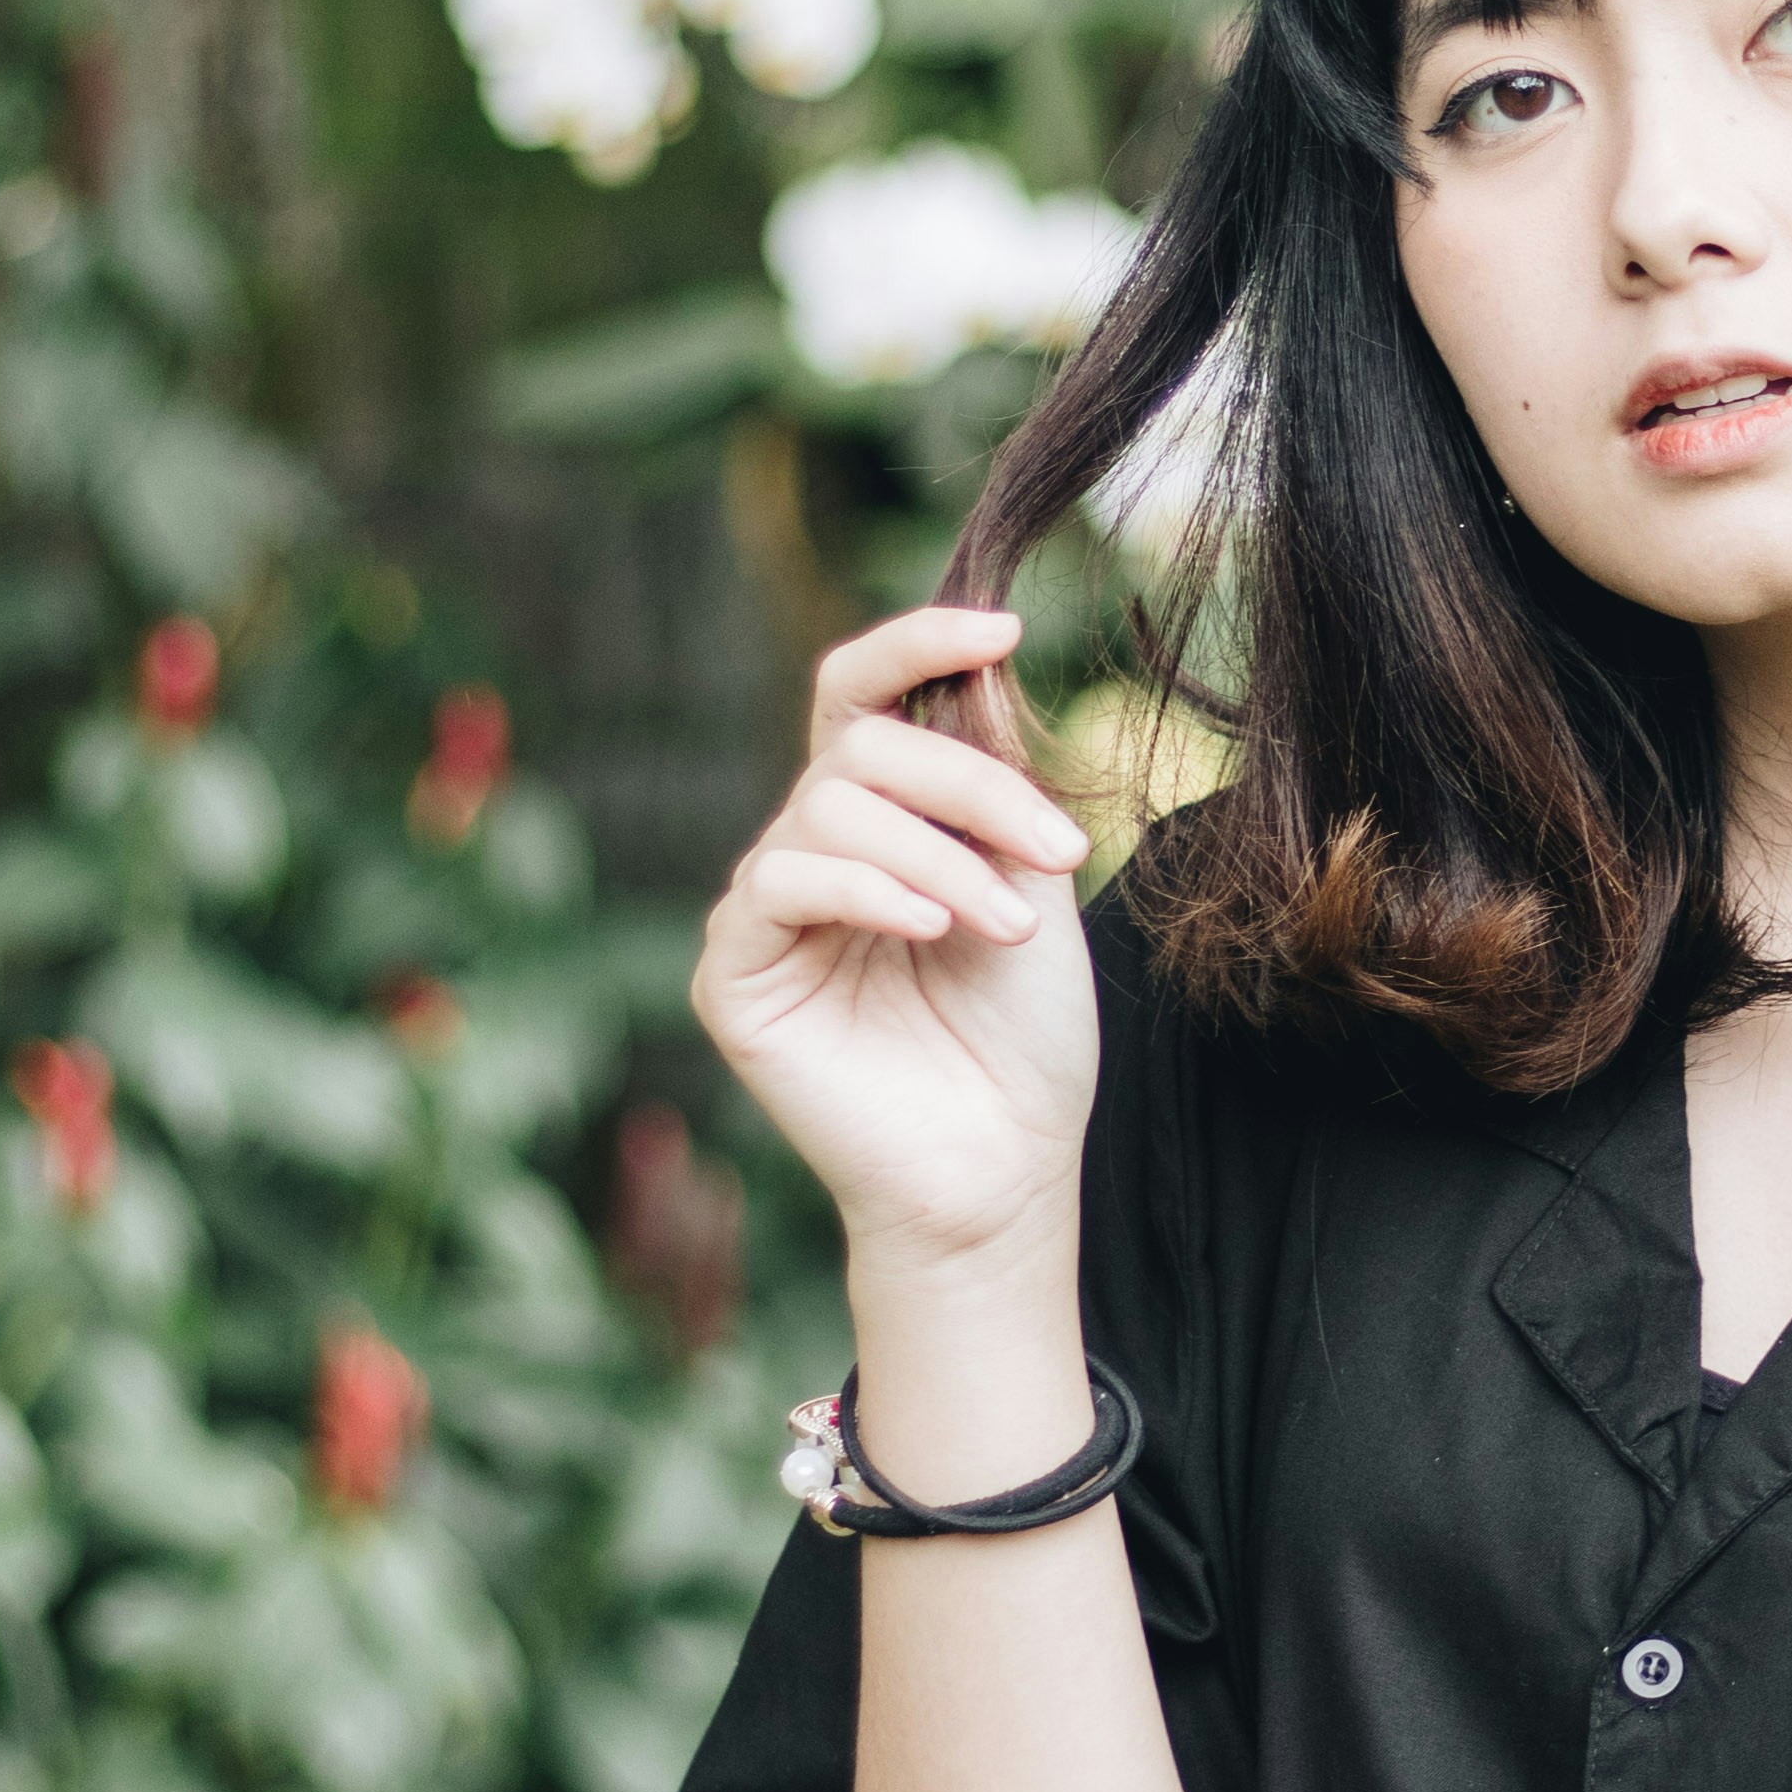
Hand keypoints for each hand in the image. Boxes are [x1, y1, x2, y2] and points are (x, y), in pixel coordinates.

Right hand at [689, 607, 1104, 1275]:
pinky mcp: (735, 971)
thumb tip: (979, 662)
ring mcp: (766, 909)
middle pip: (862, 747)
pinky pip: (780, 883)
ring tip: (1006, 926)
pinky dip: (867, 890)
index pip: (862, 694)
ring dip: (938, 855)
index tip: (1005, 628)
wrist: (1006, 1163)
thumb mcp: (1030, 880)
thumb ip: (994, 777)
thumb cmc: (1024, 1034)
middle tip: (1056, 850)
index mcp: (881, 818)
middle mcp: (811, 848)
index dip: (919, 643)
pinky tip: (930, 927)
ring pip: (830, 809)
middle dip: (971, 786)